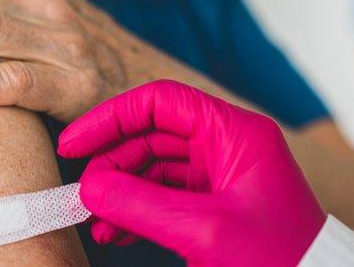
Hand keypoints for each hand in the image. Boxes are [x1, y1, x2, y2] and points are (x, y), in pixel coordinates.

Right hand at [58, 81, 326, 266]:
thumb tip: (90, 189)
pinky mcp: (217, 207)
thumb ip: (141, 205)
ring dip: (120, 193)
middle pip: (153, 135)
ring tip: (96, 222)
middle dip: (113, 164)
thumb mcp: (204, 231)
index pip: (161, 102)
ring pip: (155, 168)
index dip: (112, 118)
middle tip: (83, 196)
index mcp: (236, 132)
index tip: (73, 144)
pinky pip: (165, 197)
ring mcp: (222, 177)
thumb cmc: (280, 261)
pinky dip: (137, 212)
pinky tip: (115, 232)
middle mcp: (228, 146)